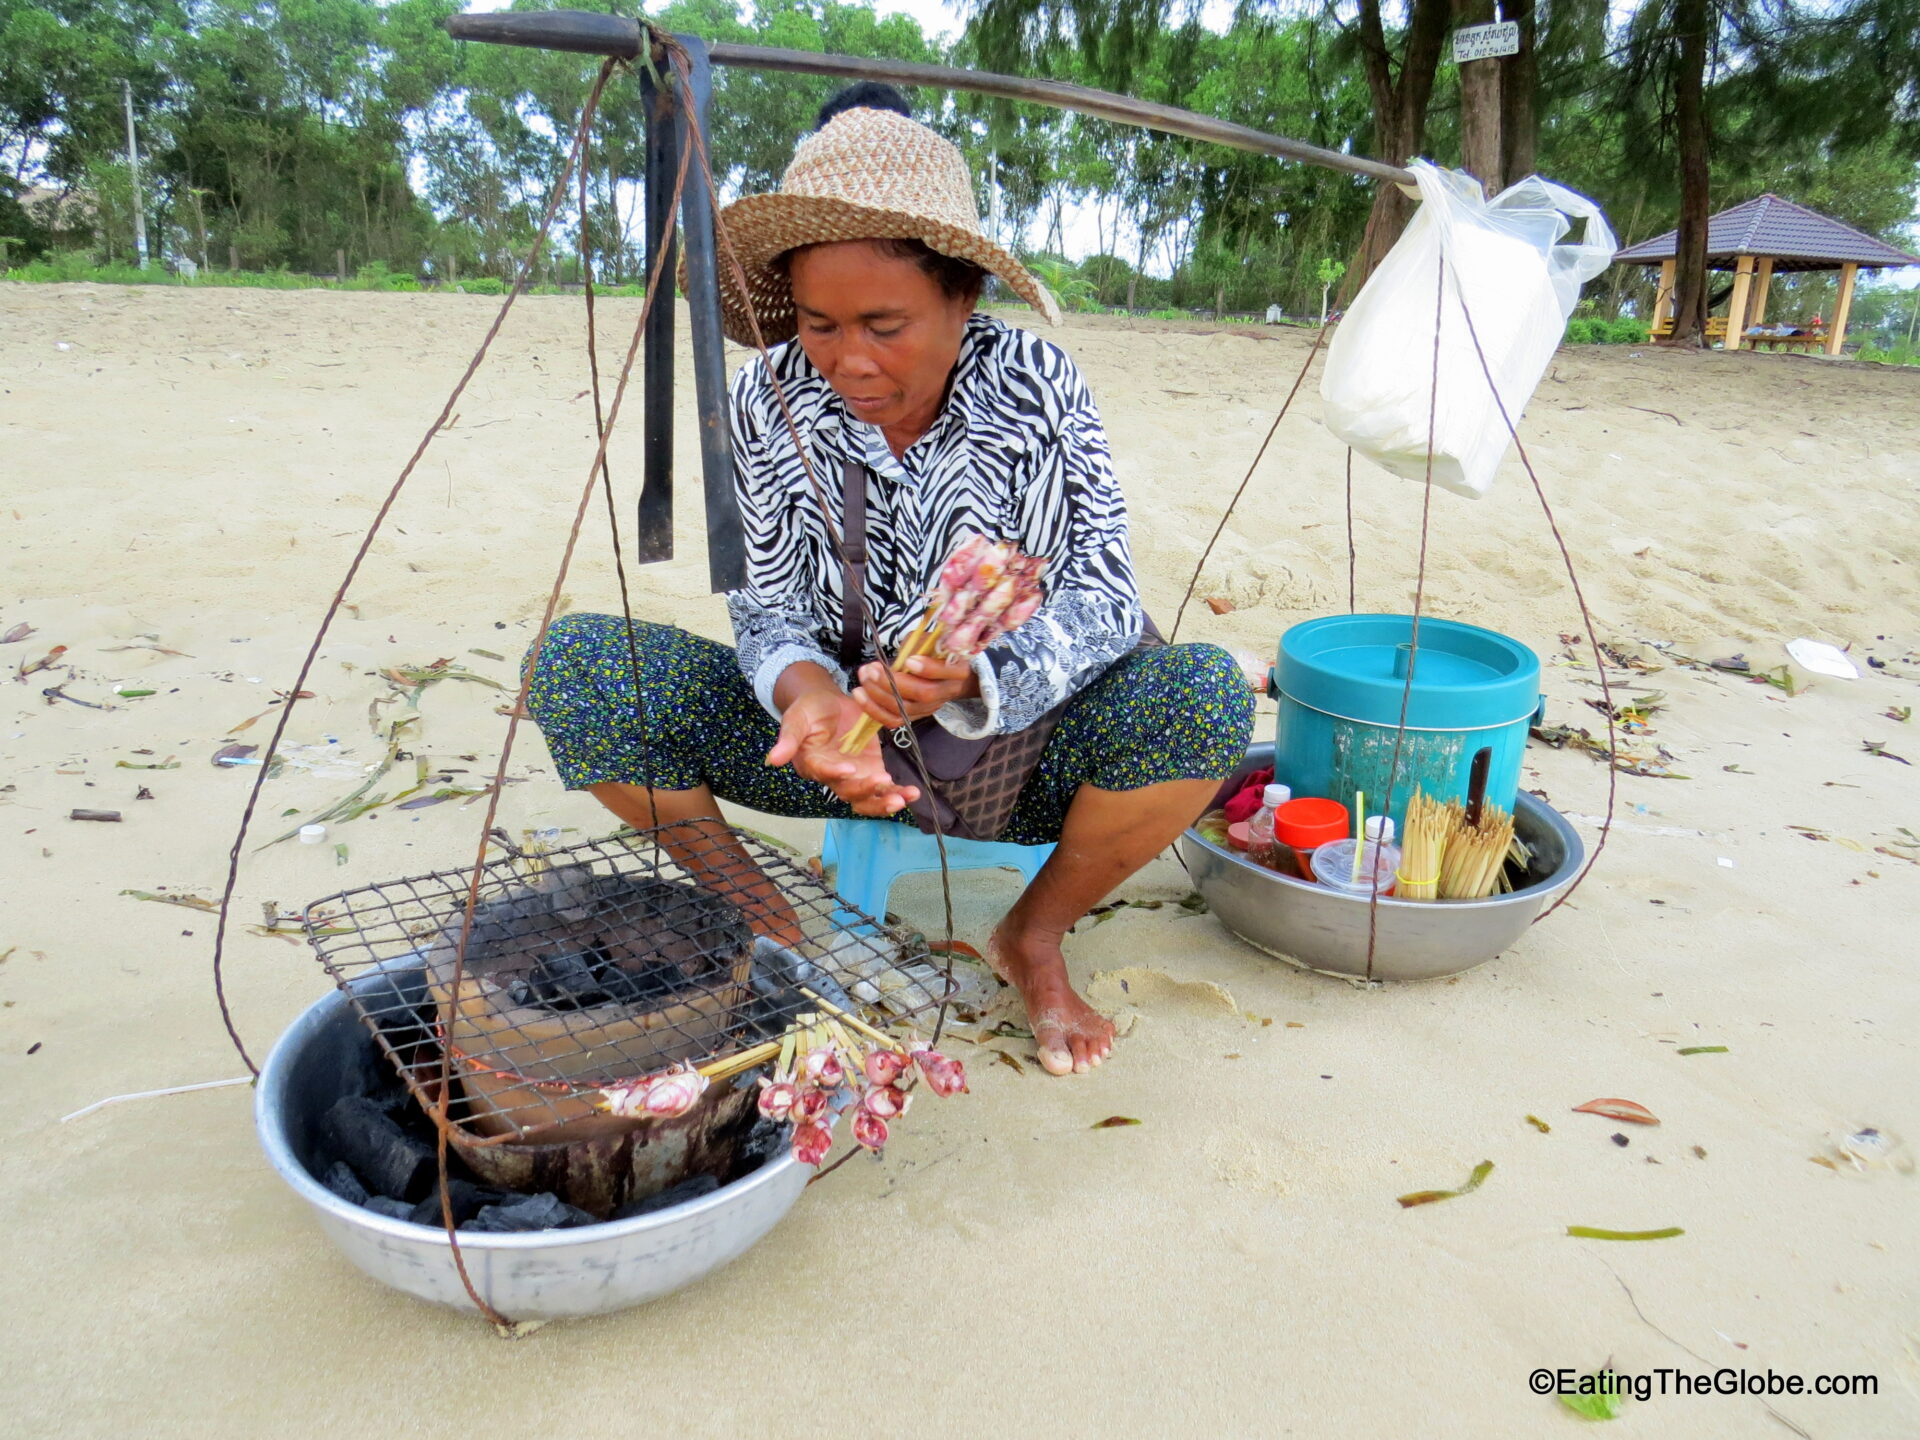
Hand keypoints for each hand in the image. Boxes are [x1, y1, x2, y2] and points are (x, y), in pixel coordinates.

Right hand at [765, 687, 920, 817]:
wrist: (829, 704)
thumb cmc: (810, 710)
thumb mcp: (797, 718)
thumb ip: (789, 738)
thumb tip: (772, 760)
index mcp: (812, 764)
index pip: (822, 772)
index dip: (835, 773)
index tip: (849, 769)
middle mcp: (832, 776)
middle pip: (847, 791)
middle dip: (865, 790)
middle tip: (882, 780)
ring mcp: (854, 776)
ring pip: (866, 799)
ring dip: (883, 802)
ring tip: (902, 798)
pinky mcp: (871, 770)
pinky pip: (884, 788)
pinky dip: (898, 793)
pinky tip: (912, 794)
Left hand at [851, 653, 979, 730]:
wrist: (953, 678)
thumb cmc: (939, 654)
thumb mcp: (933, 642)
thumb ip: (918, 645)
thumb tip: (900, 654)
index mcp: (956, 670)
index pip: (945, 672)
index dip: (928, 668)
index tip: (909, 660)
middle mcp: (944, 693)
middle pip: (922, 693)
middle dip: (892, 682)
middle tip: (871, 669)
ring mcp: (930, 708)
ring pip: (904, 709)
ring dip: (878, 695)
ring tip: (863, 679)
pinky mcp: (916, 716)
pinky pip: (894, 720)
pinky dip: (875, 710)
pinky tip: (861, 695)